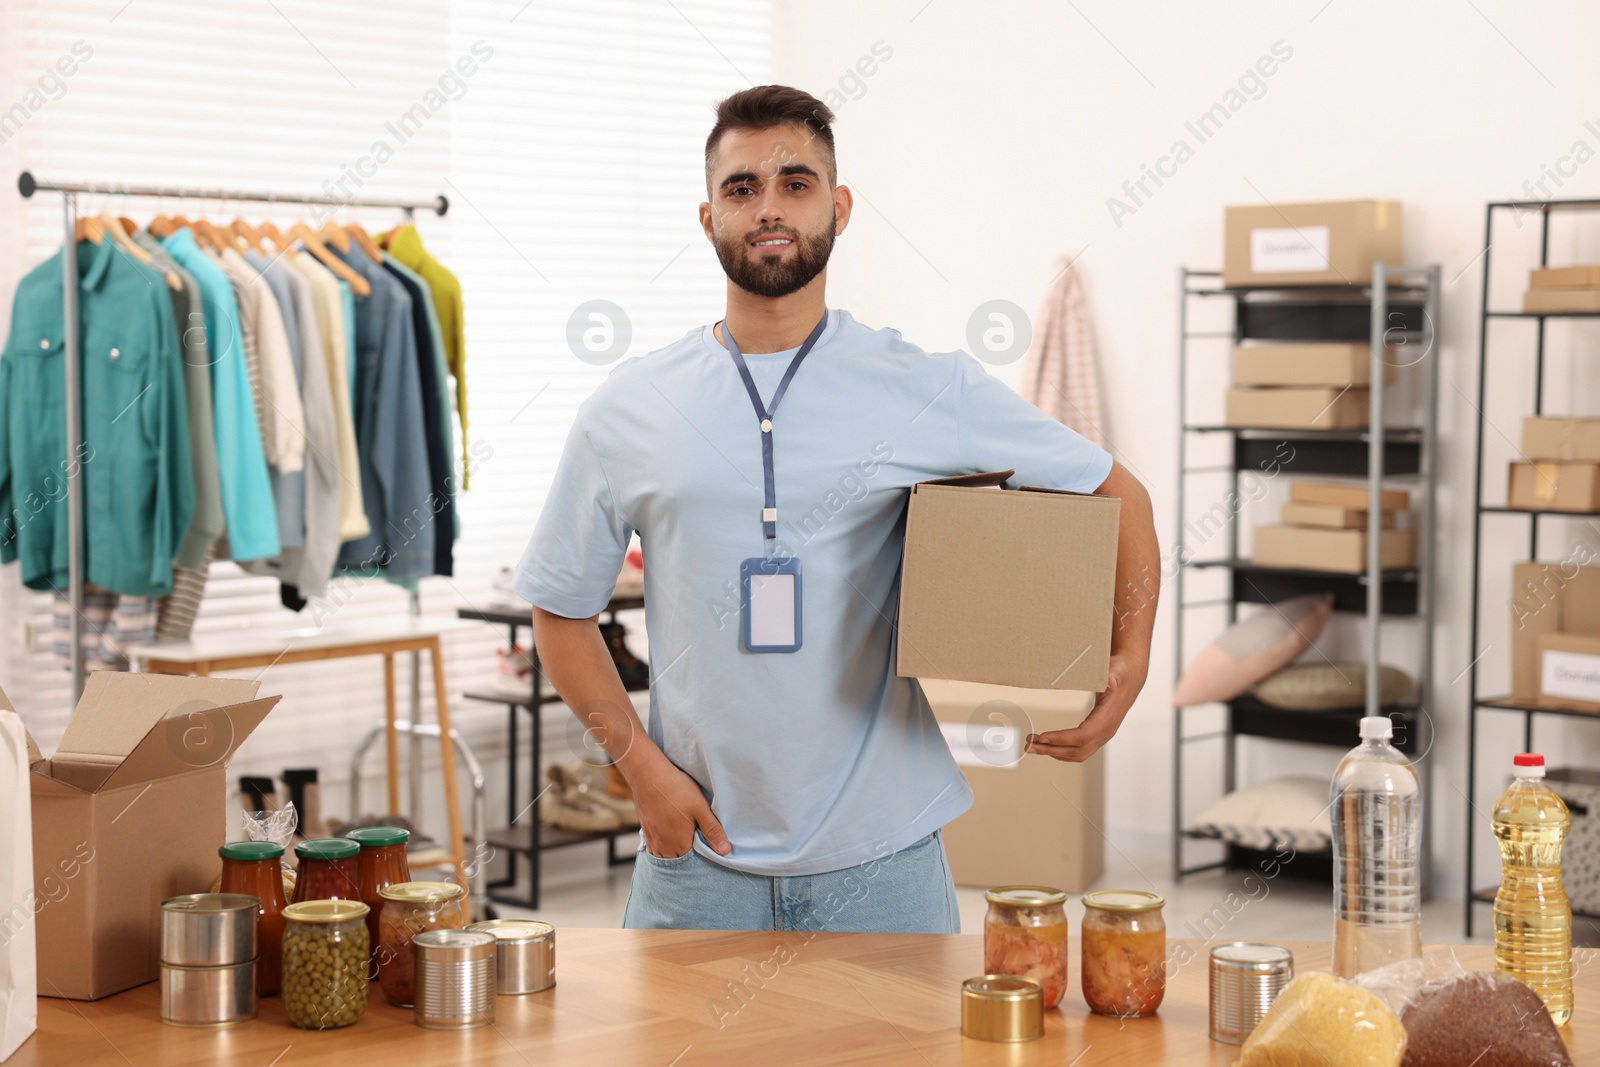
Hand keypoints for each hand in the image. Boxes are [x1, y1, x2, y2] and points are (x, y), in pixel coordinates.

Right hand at [626, 754, 730, 858]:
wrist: (648, 775)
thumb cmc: (676, 790)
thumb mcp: (700, 809)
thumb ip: (712, 831)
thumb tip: (726, 851)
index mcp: (680, 845)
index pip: (693, 863)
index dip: (701, 857)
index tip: (707, 847)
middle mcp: (664, 847)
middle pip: (678, 861)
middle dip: (688, 857)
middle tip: (697, 842)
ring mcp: (652, 840)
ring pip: (665, 856)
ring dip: (675, 853)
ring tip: (684, 841)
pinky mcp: (646, 831)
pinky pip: (655, 848)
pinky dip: (663, 847)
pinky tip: (670, 836)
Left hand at [1024, 653, 1146, 762]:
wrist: (1129, 678)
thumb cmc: (1120, 673)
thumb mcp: (1116, 671)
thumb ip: (1112, 677)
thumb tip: (1110, 681)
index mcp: (1108, 718)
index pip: (1083, 735)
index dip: (1062, 738)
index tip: (1042, 736)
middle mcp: (1106, 731)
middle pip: (1077, 749)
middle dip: (1051, 749)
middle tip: (1028, 745)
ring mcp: (1102, 736)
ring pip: (1076, 753)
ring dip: (1052, 752)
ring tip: (1031, 746)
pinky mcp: (1097, 736)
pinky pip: (1079, 751)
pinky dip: (1061, 752)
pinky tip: (1047, 747)